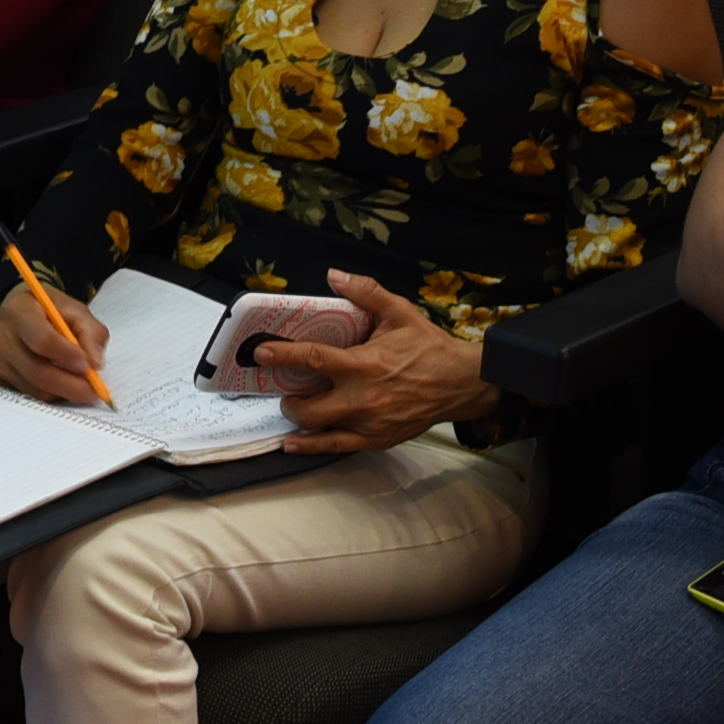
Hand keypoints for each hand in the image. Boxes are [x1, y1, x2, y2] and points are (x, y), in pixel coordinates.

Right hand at [0, 274, 108, 406]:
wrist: (19, 313)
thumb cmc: (49, 311)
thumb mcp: (75, 310)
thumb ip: (90, 333)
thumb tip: (95, 364)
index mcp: (18, 311)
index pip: (42, 339)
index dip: (67, 356)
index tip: (89, 367)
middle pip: (37, 371)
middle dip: (70, 385)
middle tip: (94, 392)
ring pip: (34, 389)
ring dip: (62, 393)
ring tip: (79, 386)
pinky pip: (25, 397)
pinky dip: (48, 397)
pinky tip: (59, 387)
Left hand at [263, 272, 495, 456]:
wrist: (462, 384)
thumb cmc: (430, 349)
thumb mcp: (400, 312)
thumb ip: (366, 292)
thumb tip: (334, 275)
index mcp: (364, 364)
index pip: (314, 359)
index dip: (283, 355)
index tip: (261, 352)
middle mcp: (363, 398)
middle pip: (307, 406)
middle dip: (288, 398)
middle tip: (285, 387)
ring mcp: (369, 423)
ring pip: (318, 430)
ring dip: (298, 420)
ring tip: (295, 407)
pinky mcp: (376, 440)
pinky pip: (336, 447)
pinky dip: (311, 446)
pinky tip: (294, 443)